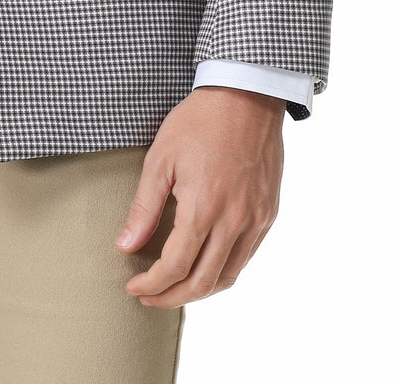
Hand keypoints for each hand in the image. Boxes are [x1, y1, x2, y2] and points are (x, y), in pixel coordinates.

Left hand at [114, 85, 283, 306]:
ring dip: (199, 290)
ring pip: (228, 276)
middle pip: (202, 282)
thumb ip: (143, 207)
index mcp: (203, 207)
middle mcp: (234, 221)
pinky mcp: (268, 213)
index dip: (152, 284)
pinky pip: (245, 257)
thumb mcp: (160, 159)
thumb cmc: (199, 122)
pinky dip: (223, 271)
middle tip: (148, 297)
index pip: (175, 266)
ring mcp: (255, 219)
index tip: (133, 286)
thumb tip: (125, 245)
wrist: (246, 95)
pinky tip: (204, 264)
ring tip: (174, 288)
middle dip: (171, 297)